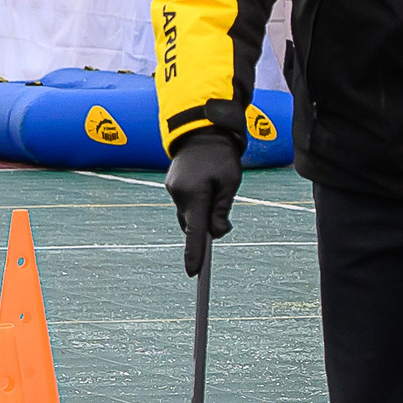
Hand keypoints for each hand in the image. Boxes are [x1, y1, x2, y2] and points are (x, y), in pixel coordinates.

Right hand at [164, 129, 241, 275]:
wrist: (202, 130)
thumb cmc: (220, 155)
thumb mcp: (230, 182)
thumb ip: (223, 209)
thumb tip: (217, 233)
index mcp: (194, 195)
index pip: (196, 232)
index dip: (195, 254)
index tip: (194, 273)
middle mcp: (179, 195)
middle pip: (193, 225)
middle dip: (207, 226)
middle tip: (225, 214)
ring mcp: (173, 190)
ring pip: (189, 215)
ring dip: (202, 213)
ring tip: (216, 190)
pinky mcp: (172, 185)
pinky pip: (185, 204)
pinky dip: (196, 203)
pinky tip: (205, 187)